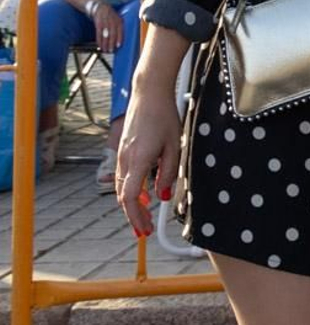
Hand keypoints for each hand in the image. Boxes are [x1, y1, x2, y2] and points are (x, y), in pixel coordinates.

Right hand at [89, 0, 123, 51]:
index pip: (120, 30)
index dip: (119, 38)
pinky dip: (99, 39)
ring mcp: (105, 21)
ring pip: (105, 34)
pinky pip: (98, 32)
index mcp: (118, 20)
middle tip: (111, 50)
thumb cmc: (109, 15)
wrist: (99, 6)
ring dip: (105, 43)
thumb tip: (119, 39)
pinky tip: (99, 45)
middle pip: (112, 33)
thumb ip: (118, 27)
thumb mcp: (116, 19)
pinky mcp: (98, 22)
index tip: (118, 46)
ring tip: (105, 50)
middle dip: (111, 43)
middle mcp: (112, 20)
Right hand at [116, 74, 182, 236]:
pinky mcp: (123, 150)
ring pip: (122, 187)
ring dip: (132, 203)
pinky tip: (142, 193)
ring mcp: (121, 155)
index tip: (144, 229)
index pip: (130, 197)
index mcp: (138, 160)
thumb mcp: (174, 146)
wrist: (148, 94)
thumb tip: (163, 196)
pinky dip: (131, 189)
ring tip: (144, 216)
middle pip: (123, 196)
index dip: (136, 216)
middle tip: (144, 230)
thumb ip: (168, 173)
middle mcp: (125, 160)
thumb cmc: (164, 116)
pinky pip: (124, 175)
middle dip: (134, 215)